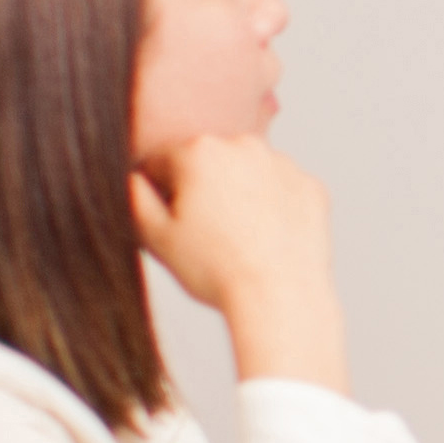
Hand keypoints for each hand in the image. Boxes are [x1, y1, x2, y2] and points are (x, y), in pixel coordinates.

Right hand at [132, 135, 345, 389]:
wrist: (279, 296)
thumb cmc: (214, 271)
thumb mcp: (156, 238)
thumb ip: (135, 200)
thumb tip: (131, 179)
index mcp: (199, 151)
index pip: (161, 163)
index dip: (158, 195)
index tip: (170, 224)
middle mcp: (244, 145)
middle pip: (207, 163)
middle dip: (200, 191)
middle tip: (204, 236)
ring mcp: (283, 164)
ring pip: (247, 174)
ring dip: (238, 195)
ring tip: (237, 240)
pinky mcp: (312, 186)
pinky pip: (282, 192)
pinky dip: (273, 208)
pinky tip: (266, 240)